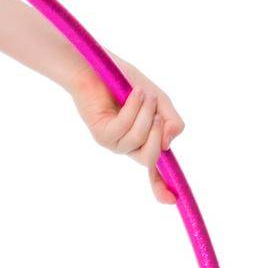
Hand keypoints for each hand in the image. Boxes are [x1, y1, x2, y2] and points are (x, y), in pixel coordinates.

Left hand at [66, 55, 183, 203]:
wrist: (96, 65)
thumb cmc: (125, 81)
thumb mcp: (158, 100)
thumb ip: (172, 120)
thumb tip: (169, 143)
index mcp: (142, 141)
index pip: (153, 170)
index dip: (161, 186)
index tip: (172, 201)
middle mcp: (126, 146)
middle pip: (151, 157)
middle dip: (158, 131)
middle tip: (156, 107)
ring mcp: (112, 142)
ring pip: (139, 139)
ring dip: (146, 113)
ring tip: (142, 92)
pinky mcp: (100, 134)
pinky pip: (123, 129)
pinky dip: (133, 108)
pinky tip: (133, 93)